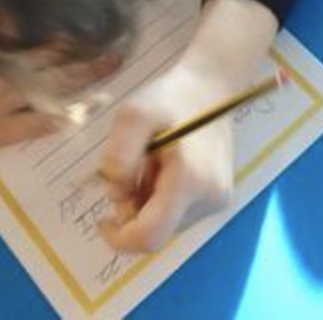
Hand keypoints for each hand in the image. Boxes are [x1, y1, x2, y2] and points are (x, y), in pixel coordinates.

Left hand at [97, 0, 277, 253]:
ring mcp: (217, 200)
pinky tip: (165, 168)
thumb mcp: (132, 115)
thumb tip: (118, 193)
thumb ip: (117, 155)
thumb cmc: (171, 97)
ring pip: (165, 225)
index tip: (103, 217)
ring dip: (146, 203)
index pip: (149, 236)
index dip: (118, 237)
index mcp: (190, 181)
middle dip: (132, 211)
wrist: (212, 86)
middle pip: (156, 232)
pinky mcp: (218, 197)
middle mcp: (209, 199)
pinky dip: (161, 199)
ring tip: (153, 163)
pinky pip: (177, 214)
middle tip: (133, 170)